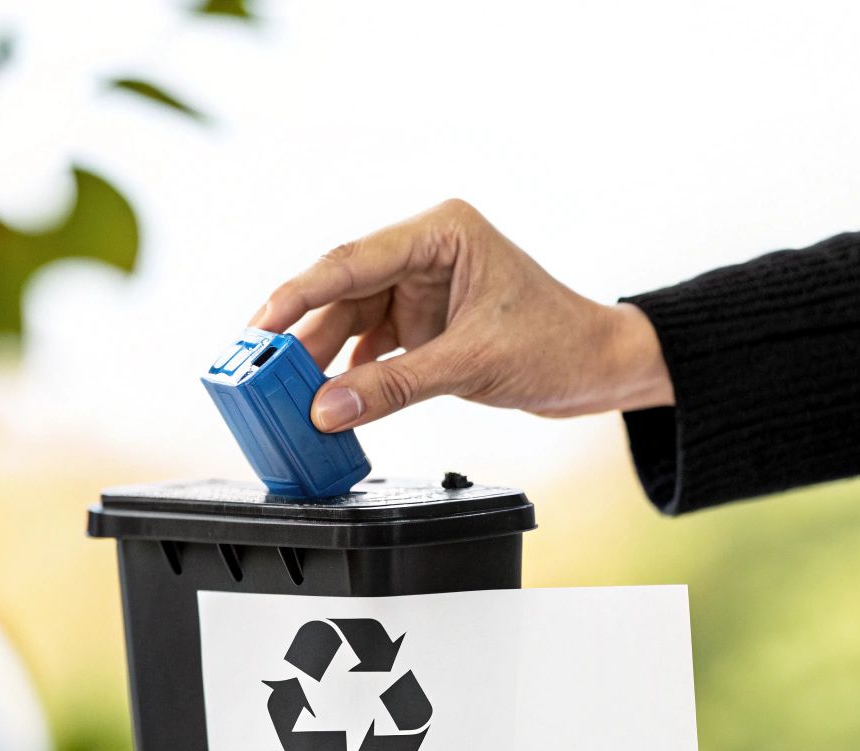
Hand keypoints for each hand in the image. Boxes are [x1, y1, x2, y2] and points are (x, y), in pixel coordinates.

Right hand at [250, 199, 673, 431]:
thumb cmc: (559, 343)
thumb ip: (394, 387)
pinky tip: (324, 398)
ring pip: (348, 319)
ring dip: (319, 358)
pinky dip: (346, 373)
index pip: (352, 260)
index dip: (298, 294)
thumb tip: (326, 410)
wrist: (601, 368)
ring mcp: (420, 286)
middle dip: (301, 333)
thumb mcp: (471, 366)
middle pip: (341, 290)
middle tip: (258, 370)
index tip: (260, 326)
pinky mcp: (421, 321)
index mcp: (441, 232)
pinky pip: (367, 344)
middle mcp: (424, 251)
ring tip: (284, 392)